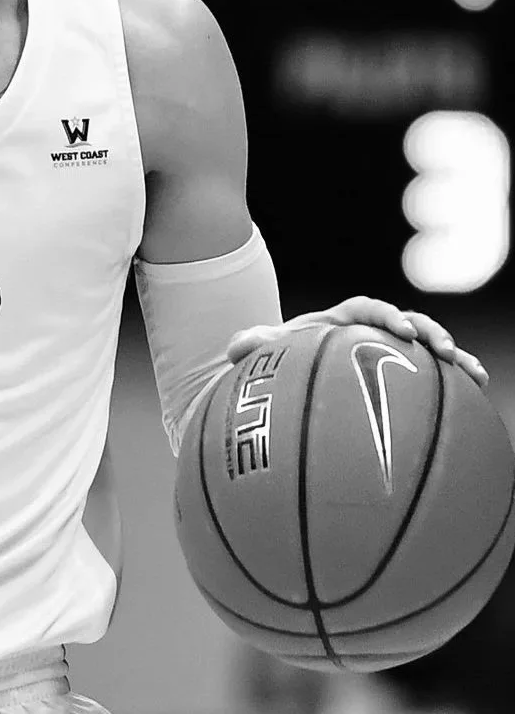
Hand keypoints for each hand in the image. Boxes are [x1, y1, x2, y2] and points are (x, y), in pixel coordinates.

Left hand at [225, 294, 487, 388]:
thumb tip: (237, 346)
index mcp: (339, 323)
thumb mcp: (261, 353)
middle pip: (407, 325)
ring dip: (452, 360)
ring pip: (426, 353)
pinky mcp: (394, 381)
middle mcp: (367, 336)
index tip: (401, 330)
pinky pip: (428, 384)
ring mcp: (385, 357)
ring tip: (476, 375)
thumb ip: (250, 345)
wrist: (283, 380)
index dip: (386, 315)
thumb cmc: (275, 363)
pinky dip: (450, 390)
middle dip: (430, 334)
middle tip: (446, 351)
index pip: (365, 309)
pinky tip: (476, 403)